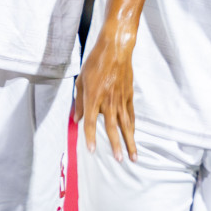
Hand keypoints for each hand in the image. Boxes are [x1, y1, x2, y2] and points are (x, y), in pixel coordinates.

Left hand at [76, 31, 136, 160]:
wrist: (115, 50)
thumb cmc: (95, 63)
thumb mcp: (81, 81)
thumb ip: (79, 102)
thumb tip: (76, 119)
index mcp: (93, 96)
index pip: (90, 121)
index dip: (90, 137)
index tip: (92, 150)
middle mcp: (108, 101)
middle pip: (112, 127)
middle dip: (116, 145)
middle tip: (119, 160)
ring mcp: (121, 99)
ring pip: (126, 124)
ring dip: (130, 141)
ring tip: (133, 156)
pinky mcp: (129, 96)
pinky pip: (131, 114)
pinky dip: (132, 126)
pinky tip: (133, 135)